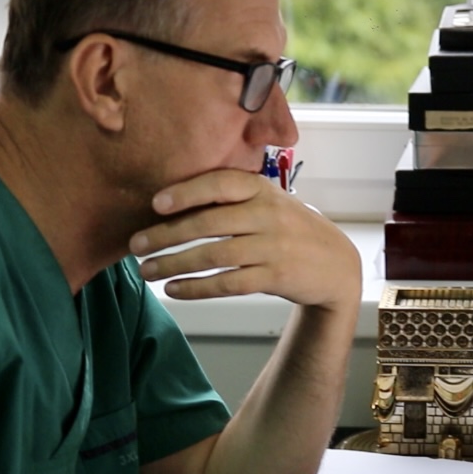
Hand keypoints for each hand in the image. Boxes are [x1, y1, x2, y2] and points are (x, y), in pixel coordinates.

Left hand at [129, 169, 360, 311]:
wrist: (336, 265)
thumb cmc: (289, 229)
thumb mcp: (270, 202)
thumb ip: (233, 197)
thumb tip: (171, 201)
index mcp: (263, 190)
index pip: (221, 184)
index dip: (187, 192)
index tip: (156, 203)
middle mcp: (268, 215)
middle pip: (209, 223)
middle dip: (167, 234)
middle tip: (136, 244)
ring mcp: (273, 247)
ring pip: (214, 256)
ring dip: (174, 264)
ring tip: (146, 270)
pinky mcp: (275, 277)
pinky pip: (228, 283)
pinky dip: (197, 288)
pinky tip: (174, 290)